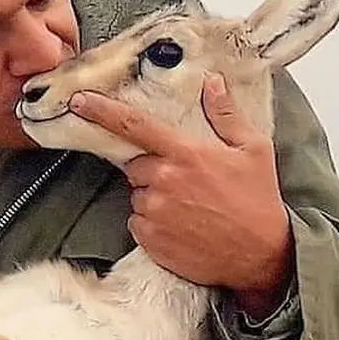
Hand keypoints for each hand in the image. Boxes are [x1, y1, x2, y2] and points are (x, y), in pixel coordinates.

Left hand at [69, 73, 293, 318]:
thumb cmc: (258, 200)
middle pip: (136, 165)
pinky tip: (181, 226)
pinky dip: (152, 223)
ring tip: (188, 207)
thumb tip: (212, 83)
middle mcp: (164, 181)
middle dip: (152, 169)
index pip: (134, 125)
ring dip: (154, 197)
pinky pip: (137, 222)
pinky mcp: (149, 239)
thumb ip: (226, 114)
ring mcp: (154, 211)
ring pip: (137, 195)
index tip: (78, 101)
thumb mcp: (254, 150)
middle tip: (186, 182)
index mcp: (185, 154)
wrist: (260, 256)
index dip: (102, 111)